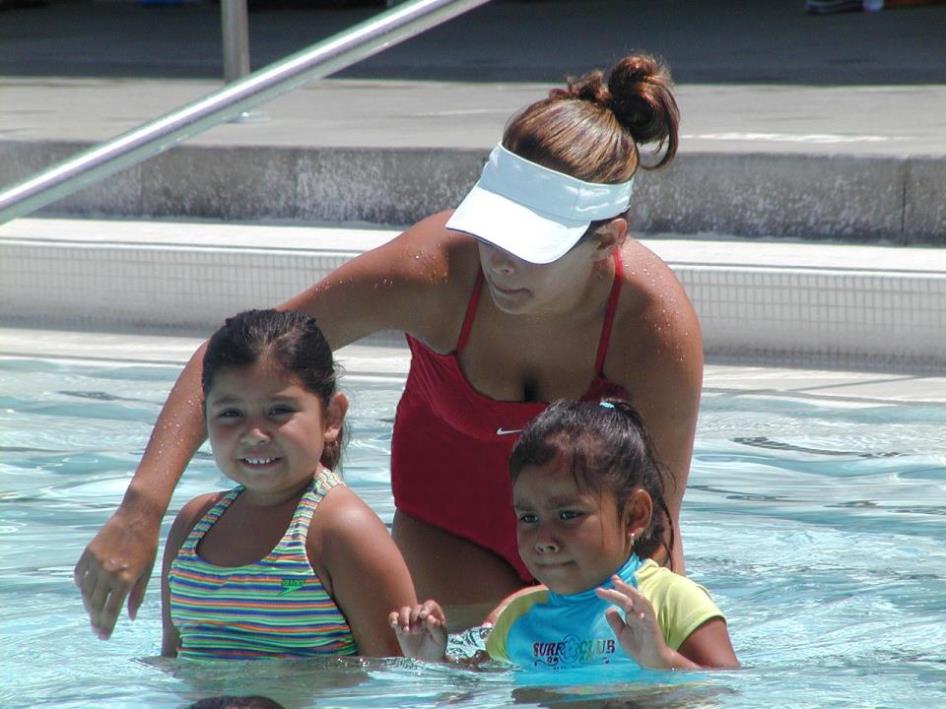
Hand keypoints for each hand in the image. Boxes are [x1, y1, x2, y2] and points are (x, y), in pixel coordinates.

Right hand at [73, 505, 157, 638]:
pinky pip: (80, 576)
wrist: (137, 516)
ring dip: (88, 605)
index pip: (112, 610)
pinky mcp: (88, 553)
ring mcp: (96, 562)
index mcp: (126, 579)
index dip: (107, 626)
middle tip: (97, 628)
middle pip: (96, 605)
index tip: (104, 637)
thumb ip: (138, 595)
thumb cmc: (147, 544)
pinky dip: (82, 586)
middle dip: (96, 620)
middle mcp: (108, 573)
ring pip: (86, 592)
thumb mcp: (148, 570)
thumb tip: (130, 617)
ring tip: (93, 612)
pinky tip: (87, 592)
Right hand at [388, 600, 447, 661]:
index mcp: (433, 614)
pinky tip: (394, 625)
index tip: (423, 616)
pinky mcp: (400, 624)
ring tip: (406, 632)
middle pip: (416, 608)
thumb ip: (437, 629)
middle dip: (414, 619)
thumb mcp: (440, 640)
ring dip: (404, 619)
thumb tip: (430, 618)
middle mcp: (421, 613)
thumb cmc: (436, 647)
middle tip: (415, 631)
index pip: (429, 605)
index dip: (426, 608)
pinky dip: (392, 619)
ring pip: (404, 610)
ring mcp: (410, 618)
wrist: (426, 657)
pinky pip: (394, 616)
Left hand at [595, 575, 680, 669]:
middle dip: (619, 588)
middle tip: (611, 579)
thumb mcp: (621, 634)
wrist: (652, 662)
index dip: (613, 593)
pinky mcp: (652, 624)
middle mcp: (638, 613)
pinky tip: (632, 599)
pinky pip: (648, 610)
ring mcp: (646, 617)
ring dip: (629, 590)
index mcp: (631, 615)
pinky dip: (641, 603)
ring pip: (638, 599)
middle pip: (628, 597)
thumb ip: (615, 622)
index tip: (600, 589)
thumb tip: (607, 609)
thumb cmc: (638, 647)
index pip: (622, 600)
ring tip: (617, 583)